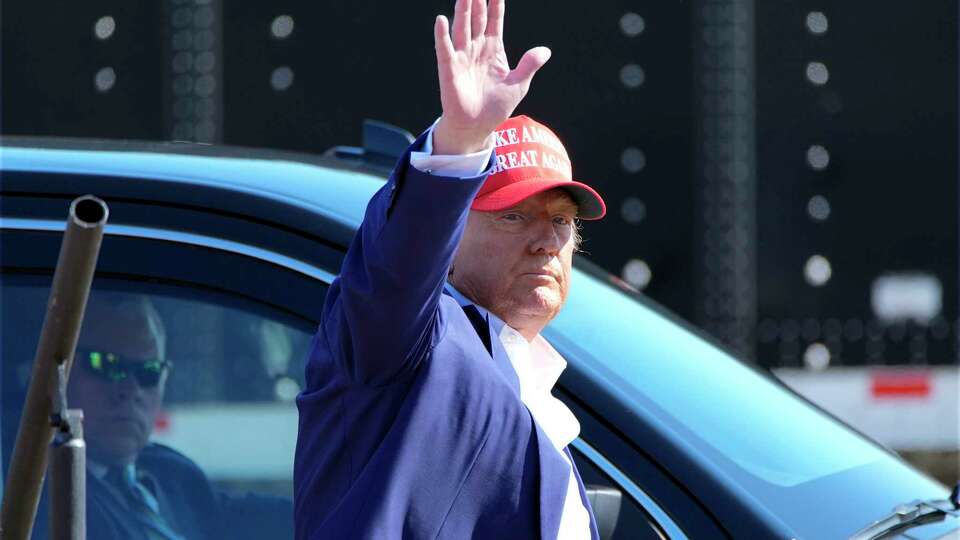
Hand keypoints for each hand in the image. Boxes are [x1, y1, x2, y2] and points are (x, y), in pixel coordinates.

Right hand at [433, 0, 550, 154]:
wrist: (477, 126)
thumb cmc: (496, 106)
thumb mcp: (518, 84)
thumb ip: (529, 65)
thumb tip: (546, 51)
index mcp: (493, 49)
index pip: (494, 20)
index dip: (495, 4)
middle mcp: (476, 48)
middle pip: (477, 18)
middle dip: (477, 1)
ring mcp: (462, 57)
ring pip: (462, 28)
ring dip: (462, 11)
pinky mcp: (449, 69)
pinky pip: (445, 49)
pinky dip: (442, 35)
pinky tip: (441, 20)